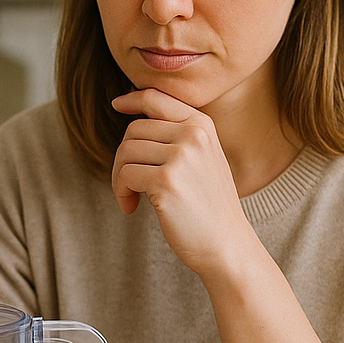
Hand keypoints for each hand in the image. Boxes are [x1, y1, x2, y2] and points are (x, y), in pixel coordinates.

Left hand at [111, 88, 252, 275]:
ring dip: (119, 178)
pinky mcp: (166, 181)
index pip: (157, 98)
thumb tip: (135, 121)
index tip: (117, 104)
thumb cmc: (209, 207)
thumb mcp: (204, 160)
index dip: (132, 99)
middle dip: (123, 158)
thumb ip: (179, 136)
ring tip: (130, 198)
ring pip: (125, 153)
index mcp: (202, 125)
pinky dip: (121, 193)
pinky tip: (131, 208)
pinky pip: (125, 175)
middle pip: (134, 130)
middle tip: (127, 185)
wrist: (226, 244)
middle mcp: (193, 135)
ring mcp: (181, 157)